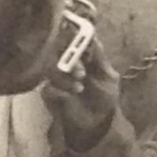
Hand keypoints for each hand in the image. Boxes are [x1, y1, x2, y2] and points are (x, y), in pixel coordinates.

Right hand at [42, 31, 120, 151]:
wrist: (98, 121)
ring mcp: (55, 77)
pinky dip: (59, 90)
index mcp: (80, 54)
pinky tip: (69, 96)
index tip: (78, 37)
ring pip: (50, 68)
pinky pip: (47, 87)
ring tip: (80, 87)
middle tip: (81, 73)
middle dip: (69, 59)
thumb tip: (93, 36)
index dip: (72, 34)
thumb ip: (100, 57)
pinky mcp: (49, 92)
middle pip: (57, 50)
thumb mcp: (109, 76)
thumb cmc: (105, 96)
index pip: (71, 37)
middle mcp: (65, 62)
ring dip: (65, 77)